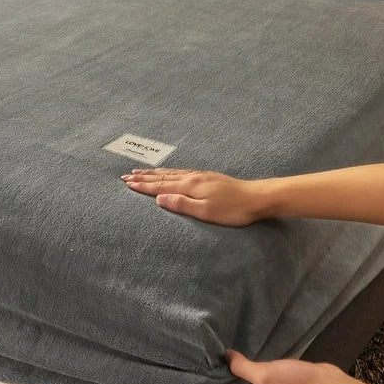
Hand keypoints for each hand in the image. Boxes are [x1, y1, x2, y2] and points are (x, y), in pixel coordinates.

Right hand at [121, 168, 271, 226]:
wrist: (257, 197)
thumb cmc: (233, 209)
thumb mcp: (206, 211)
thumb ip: (182, 204)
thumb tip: (160, 198)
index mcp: (190, 186)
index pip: (160, 186)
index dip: (143, 186)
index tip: (127, 184)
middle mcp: (193, 178)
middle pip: (163, 177)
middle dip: (144, 177)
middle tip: (126, 175)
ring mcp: (201, 176)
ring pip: (172, 173)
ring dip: (155, 173)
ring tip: (142, 171)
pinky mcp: (208, 178)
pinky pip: (181, 172)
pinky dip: (169, 172)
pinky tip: (170, 173)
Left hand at [226, 350, 340, 383]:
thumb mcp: (264, 374)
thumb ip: (243, 368)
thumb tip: (226, 358)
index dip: (221, 382)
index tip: (213, 365)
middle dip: (233, 375)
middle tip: (221, 354)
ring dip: (247, 371)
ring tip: (234, 352)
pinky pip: (267, 380)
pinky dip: (260, 370)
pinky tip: (255, 354)